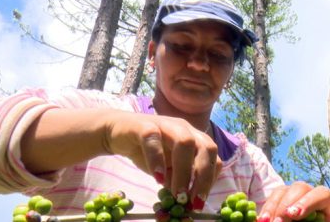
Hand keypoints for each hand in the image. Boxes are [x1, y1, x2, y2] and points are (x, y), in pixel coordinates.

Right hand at [104, 110, 221, 209]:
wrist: (116, 132)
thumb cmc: (146, 151)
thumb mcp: (166, 170)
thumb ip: (178, 180)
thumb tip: (188, 203)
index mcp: (194, 138)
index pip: (213, 157)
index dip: (210, 179)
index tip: (200, 201)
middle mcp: (185, 129)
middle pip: (206, 148)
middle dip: (203, 177)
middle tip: (193, 201)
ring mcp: (166, 125)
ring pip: (185, 142)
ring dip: (184, 171)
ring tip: (177, 194)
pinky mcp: (144, 125)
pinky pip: (154, 139)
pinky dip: (158, 159)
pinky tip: (157, 178)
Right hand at [258, 182, 329, 221]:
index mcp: (327, 202)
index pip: (320, 194)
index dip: (307, 203)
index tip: (296, 214)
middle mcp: (310, 193)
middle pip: (300, 189)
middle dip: (289, 205)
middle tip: (282, 221)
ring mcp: (293, 194)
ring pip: (284, 190)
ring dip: (276, 207)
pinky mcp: (280, 197)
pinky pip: (272, 197)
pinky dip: (267, 209)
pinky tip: (262, 221)